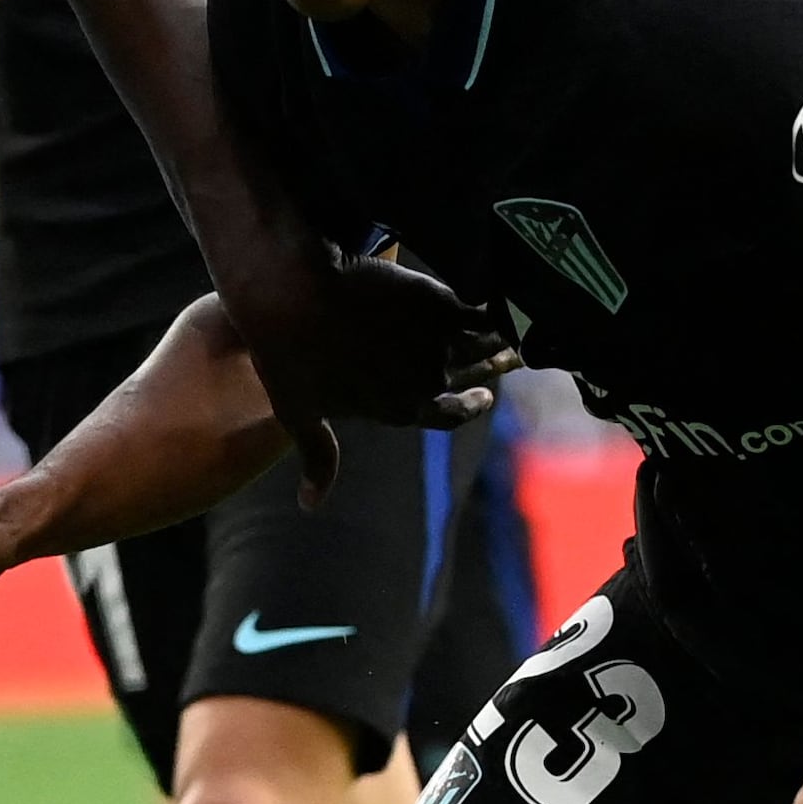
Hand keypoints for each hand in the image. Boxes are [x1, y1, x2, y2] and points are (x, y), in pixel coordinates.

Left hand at [215, 243, 510, 492]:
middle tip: (508, 355)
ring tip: (514, 328)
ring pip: (484, 342)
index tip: (484, 395)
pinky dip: (498, 308)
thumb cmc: (289, 358)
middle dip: (493, 365)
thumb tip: (310, 506)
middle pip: (473, 372)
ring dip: (503, 338)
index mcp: (400, 410)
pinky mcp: (440, 303)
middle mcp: (427, 381)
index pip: (451, 414)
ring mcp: (436, 343)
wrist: (294, 297)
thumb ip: (319, 458)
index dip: (472, 405)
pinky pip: (482, 310)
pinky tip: (506, 298)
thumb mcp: (298, 415)